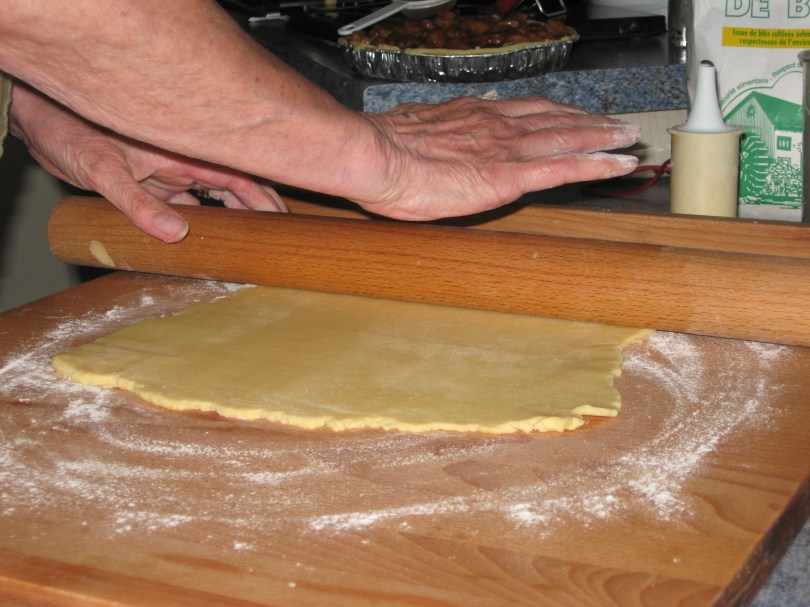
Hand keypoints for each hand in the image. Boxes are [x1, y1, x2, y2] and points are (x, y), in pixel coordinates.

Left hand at [9, 83, 286, 241]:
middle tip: (278, 234)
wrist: (44, 126)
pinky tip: (211, 236)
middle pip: (235, 186)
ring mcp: (172, 173)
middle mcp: (183, 162)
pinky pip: (190, 204)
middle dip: (259, 208)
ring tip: (254, 239)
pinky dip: (205, 219)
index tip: (280, 219)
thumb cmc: (71, 134)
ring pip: (215, 196)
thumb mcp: (105, 171)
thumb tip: (173, 233)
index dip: (262, 198)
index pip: (236, 177)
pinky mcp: (157, 184)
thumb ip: (138, 203)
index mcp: (182, 154)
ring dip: (235, 215)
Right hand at [356, 96, 640, 219]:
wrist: (377, 158)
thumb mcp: (416, 129)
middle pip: (558, 119)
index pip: (529, 111)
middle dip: (592, 122)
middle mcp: (498, 126)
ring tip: (629, 140)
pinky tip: (617, 166)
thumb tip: (454, 120)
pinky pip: (563, 168)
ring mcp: (507, 149)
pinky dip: (595, 165)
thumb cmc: (386, 150)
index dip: (559, 112)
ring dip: (603, 138)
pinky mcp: (509, 177)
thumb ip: (442, 128)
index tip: (578, 114)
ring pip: (569, 138)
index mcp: (476, 116)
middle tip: (618, 125)